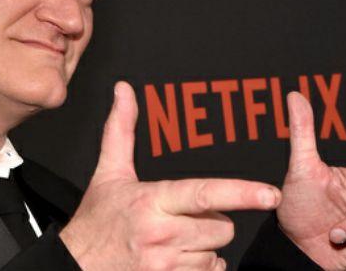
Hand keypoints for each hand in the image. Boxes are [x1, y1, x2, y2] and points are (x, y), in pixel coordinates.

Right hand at [60, 81, 281, 270]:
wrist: (76, 267)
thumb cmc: (97, 222)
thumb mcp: (108, 174)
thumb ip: (122, 130)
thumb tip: (124, 91)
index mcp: (152, 200)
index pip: (205, 194)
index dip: (241, 192)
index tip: (269, 193)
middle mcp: (162, 233)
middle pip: (222, 227)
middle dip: (213, 222)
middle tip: (185, 218)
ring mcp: (166, 264)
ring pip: (216, 253)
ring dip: (204, 247)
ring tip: (175, 240)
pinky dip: (201, 267)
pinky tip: (178, 259)